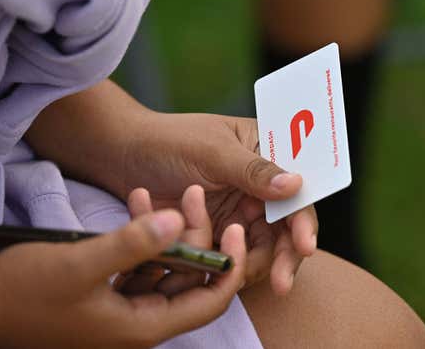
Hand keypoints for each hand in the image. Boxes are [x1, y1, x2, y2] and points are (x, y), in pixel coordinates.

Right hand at [0, 210, 245, 348]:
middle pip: (189, 279)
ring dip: (166, 232)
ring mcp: (125, 308)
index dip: (230, 265)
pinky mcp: (109, 293)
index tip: (236, 226)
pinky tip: (137, 204)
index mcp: (144, 325)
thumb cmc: (24, 292)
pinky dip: (142, 237)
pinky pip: (139, 264)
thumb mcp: (80, 263)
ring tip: (162, 193)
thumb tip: (179, 222)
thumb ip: (133, 244)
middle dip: (197, 235)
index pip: (210, 300)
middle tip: (191, 194)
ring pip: (165, 267)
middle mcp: (141, 320)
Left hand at [121, 113, 317, 294]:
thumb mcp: (212, 151)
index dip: (304, 223)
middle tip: (282, 284)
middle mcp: (259, 190)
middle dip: (285, 258)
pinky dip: (223, 270)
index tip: (304, 246)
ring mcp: (238, 215)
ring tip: (234, 278)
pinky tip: (213, 275)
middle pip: (285, 232)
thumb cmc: (168, 141)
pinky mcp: (215, 235)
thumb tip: (296, 185)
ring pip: (258, 252)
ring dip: (252, 268)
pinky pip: (228, 260)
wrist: (120, 155)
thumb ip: (253, 170)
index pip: (296, 195)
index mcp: (267, 158)